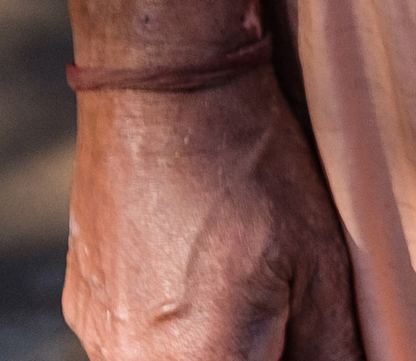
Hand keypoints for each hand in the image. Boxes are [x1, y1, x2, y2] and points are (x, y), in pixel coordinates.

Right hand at [64, 68, 364, 359]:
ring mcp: (100, 336)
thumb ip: (333, 351)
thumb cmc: (251, 167)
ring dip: (213, 343)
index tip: (300, 324)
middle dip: (254, 348)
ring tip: (237, 275)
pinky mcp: (82, 304)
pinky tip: (197, 265)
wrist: (164, 81)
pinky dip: (172, 325)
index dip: (290, 355)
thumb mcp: (318, 262)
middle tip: (276, 301)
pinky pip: (134, 341)